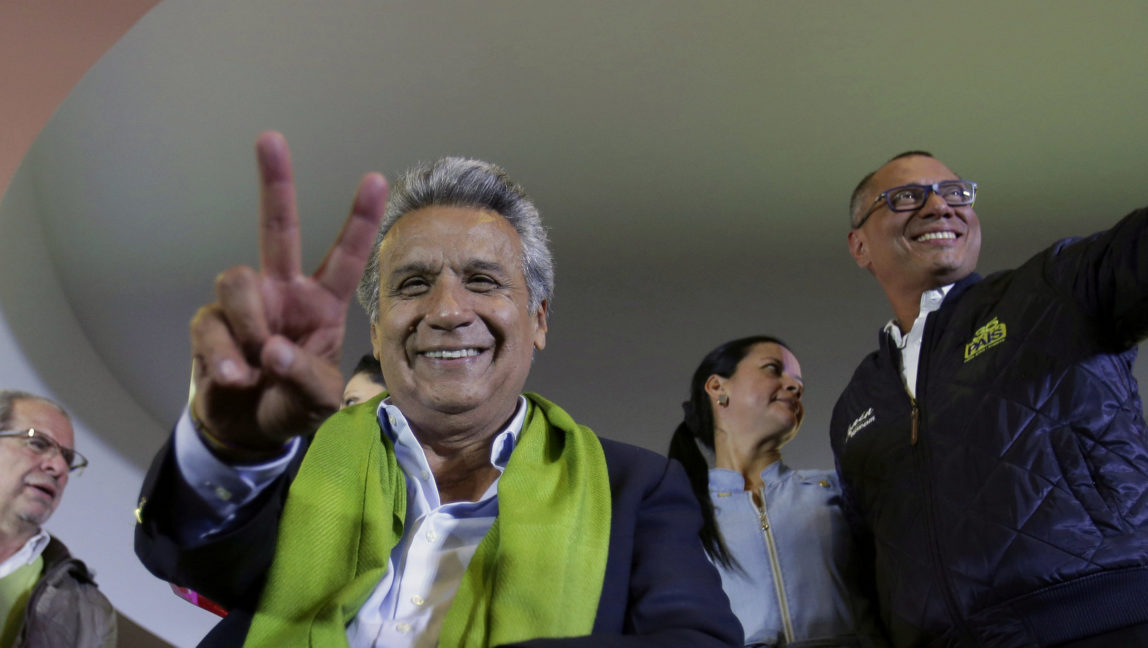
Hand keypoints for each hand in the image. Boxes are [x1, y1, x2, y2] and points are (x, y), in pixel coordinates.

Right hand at [189, 132, 386, 456]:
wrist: (249, 429)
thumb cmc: (294, 403)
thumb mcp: (319, 400)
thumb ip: (304, 376)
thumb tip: (271, 350)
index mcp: (321, 302)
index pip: (345, 255)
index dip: (359, 219)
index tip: (376, 178)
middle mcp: (283, 291)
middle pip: (277, 228)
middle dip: (274, 183)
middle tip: (270, 138)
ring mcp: (245, 305)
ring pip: (237, 281)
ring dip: (250, 326)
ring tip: (256, 368)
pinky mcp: (210, 324)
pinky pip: (211, 325)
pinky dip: (223, 356)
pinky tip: (235, 379)